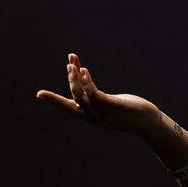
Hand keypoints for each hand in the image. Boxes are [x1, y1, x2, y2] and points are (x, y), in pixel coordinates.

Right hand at [36, 53, 159, 135]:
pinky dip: (87, 82)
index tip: (39, 94)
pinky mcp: (112, 106)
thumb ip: (96, 96)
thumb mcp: (109, 103)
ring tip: (72, 64)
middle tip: (69, 63)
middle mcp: (93, 116)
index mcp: (90, 116)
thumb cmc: (129, 111)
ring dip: (75, 79)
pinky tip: (84, 71)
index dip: (53, 100)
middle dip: (70, 80)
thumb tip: (86, 82)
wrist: (148, 122)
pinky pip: (94, 94)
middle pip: (74, 99)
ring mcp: (102, 113)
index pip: (68, 108)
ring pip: (81, 96)